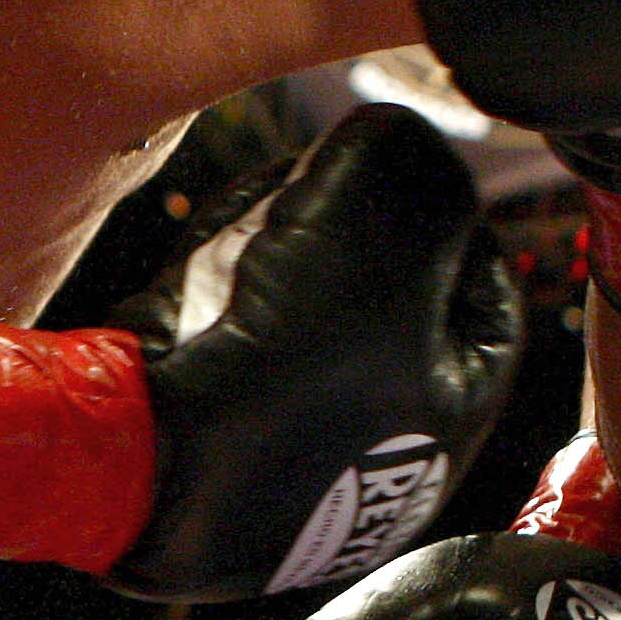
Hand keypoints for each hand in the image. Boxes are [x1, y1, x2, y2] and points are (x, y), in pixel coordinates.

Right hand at [0, 104, 522, 601]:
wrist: (135, 471)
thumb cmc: (272, 361)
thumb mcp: (365, 225)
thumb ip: (402, 164)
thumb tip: (396, 143)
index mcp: (451, 422)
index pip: (485, 294)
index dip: (443, 212)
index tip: (382, 170)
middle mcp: (381, 468)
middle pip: (387, 307)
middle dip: (340, 234)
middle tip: (297, 196)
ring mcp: (292, 477)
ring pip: (303, 329)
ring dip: (272, 265)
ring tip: (236, 240)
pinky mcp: (211, 469)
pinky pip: (233, 366)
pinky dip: (218, 314)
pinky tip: (191, 289)